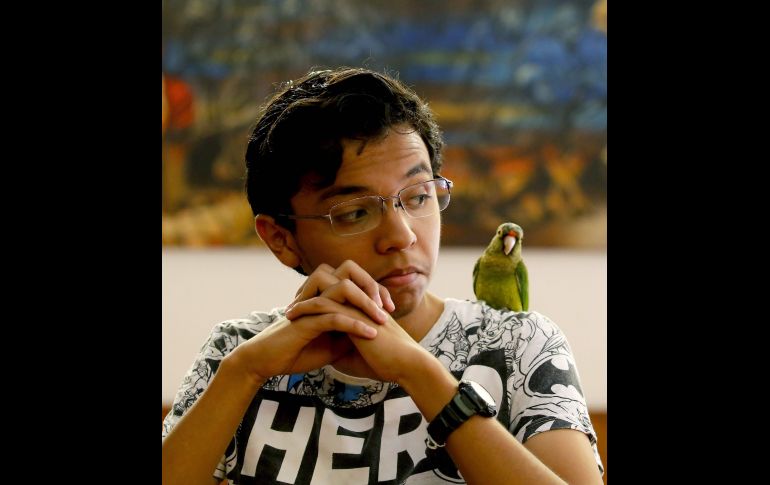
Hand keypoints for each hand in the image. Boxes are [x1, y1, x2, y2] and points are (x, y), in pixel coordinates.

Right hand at [230, 261, 393, 382]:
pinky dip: (354, 324)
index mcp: (324, 295)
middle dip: (372, 287)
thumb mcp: (332, 344)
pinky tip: (370, 334)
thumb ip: (350, 333)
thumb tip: (374, 329)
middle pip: (349, 272)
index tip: (390, 309)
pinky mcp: (305, 321)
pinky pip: (333, 316)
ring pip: (343, 289)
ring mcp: (311, 305)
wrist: (267, 362)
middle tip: (388, 309)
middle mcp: (317, 294)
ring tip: (382, 320)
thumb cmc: (298, 352)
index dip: (375, 290)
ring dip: (366, 303)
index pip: (353, 280)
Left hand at [287, 296, 429, 384]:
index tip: (301, 312)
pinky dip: (306, 308)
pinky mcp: (354, 315)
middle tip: (293, 306)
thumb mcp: (357, 357)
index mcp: (361, 309)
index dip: (317, 299)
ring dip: (304, 298)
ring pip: (324, 290)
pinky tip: (293, 316)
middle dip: (308, 291)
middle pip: (328, 283)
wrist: (406, 366)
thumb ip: (342, 350)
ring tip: (288, 312)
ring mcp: (357, 306)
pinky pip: (325, 304)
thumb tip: (326, 355)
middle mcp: (359, 303)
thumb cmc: (386, 365)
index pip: (334, 295)